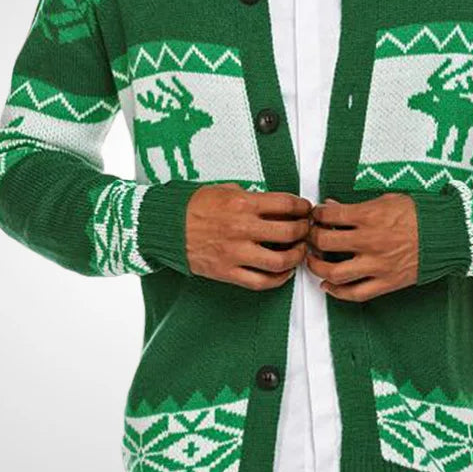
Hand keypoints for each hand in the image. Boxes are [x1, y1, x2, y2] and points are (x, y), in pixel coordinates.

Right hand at [186, 182, 311, 289]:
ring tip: (298, 252)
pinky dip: (277, 279)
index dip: (302, 207)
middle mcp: (241, 229)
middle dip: (304, 230)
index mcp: (242, 204)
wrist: (166, 226)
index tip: (306, 209)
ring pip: (280, 261)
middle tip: (306, 230)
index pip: (286, 205)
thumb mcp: (225, 190)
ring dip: (296, 256)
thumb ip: (252, 197)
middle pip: (289, 233)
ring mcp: (235, 253)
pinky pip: (260, 282)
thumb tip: (277, 205)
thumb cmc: (194, 206)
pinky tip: (284, 272)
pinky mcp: (227, 272)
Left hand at [305, 193, 418, 301]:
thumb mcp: (388, 199)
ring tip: (312, 262)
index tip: (317, 216)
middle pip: (325, 242)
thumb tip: (332, 206)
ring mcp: (377, 265)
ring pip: (335, 272)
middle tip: (310, 237)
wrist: (448, 234)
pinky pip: (356, 293)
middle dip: (312, 238)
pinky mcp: (387, 282)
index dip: (317, 215)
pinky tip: (328, 286)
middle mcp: (370, 241)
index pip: (330, 215)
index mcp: (370, 216)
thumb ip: (358, 205)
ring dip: (317, 267)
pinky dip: (338, 292)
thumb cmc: (420, 213)